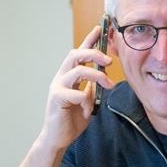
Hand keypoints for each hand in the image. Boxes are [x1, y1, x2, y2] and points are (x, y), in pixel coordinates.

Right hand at [40, 26, 113, 150]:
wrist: (58, 138)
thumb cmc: (71, 119)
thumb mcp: (86, 99)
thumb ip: (91, 87)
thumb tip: (103, 76)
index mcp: (69, 76)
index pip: (79, 53)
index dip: (89, 40)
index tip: (100, 28)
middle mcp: (61, 77)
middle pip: (76, 54)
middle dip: (94, 53)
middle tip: (110, 61)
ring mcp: (57, 86)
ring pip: (79, 71)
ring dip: (98, 76)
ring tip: (109, 85)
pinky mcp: (56, 98)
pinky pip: (78, 93)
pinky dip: (88, 102)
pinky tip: (89, 111)